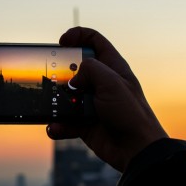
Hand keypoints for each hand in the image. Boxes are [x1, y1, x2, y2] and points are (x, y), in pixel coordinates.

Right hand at [47, 27, 167, 171]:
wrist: (135, 150)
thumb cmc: (130, 113)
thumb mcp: (111, 82)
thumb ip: (89, 70)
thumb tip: (73, 80)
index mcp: (112, 68)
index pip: (94, 41)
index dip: (78, 35)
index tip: (62, 41)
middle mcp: (101, 83)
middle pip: (75, 68)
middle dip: (60, 71)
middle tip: (50, 75)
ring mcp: (92, 103)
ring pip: (66, 96)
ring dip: (55, 101)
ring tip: (50, 105)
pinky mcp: (84, 123)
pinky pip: (65, 120)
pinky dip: (58, 124)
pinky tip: (55, 127)